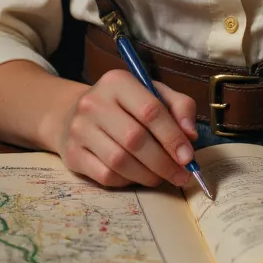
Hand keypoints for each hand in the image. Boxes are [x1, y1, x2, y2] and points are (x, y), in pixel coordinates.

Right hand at [51, 70, 198, 189]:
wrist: (74, 114)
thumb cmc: (124, 105)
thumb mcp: (153, 93)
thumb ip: (178, 107)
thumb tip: (190, 135)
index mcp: (117, 81)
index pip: (150, 110)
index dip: (172, 137)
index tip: (188, 157)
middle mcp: (94, 103)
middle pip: (135, 139)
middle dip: (163, 162)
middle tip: (180, 175)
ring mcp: (80, 129)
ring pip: (120, 161)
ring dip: (148, 175)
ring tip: (162, 177)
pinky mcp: (72, 154)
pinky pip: (105, 176)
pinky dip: (127, 181)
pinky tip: (137, 176)